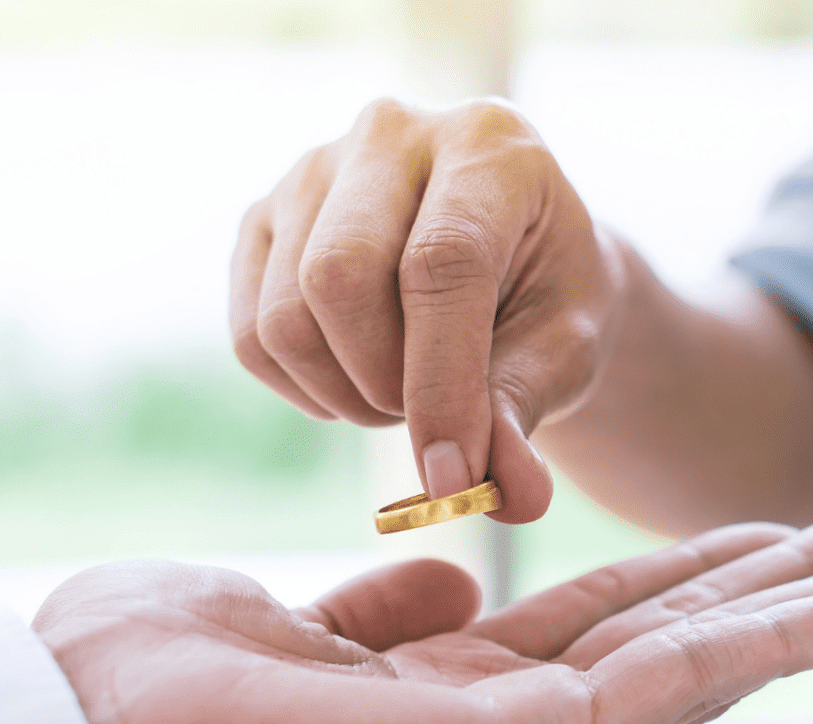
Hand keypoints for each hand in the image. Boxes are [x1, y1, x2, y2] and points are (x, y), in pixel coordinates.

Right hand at [230, 98, 623, 520]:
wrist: (504, 265)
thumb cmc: (543, 302)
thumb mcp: (562, 351)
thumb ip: (525, 414)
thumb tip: (511, 500)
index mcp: (488, 146)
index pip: (440, 264)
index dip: (441, 384)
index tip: (451, 476)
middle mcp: (388, 135)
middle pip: (336, 279)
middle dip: (383, 384)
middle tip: (429, 414)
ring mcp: (310, 173)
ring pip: (284, 319)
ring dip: (344, 394)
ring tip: (401, 389)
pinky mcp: (262, 222)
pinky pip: (250, 338)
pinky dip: (305, 388)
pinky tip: (355, 374)